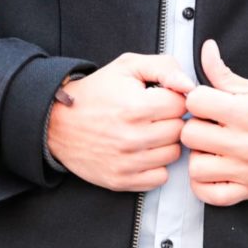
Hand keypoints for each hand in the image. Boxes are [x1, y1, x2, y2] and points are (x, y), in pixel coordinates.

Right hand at [47, 53, 194, 191]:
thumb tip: (190, 86)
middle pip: (179, 131)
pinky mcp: (121, 180)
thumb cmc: (96, 92)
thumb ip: (164, 68)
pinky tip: (143, 152)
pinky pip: (160, 177)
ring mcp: (127, 162)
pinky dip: (155, 166)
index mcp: (136, 107)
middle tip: (153, 115)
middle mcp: (132, 138)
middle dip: (170, 120)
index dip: (173, 98)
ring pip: (173, 154)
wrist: (56, 122)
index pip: (182, 105)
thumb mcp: (127, 67)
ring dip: (165, 143)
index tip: (160, 98)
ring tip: (148, 132)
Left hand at [181, 40, 247, 205]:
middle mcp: (244, 143)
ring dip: (200, 157)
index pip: (195, 102)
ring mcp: (247, 169)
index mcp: (246, 112)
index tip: (207, 103)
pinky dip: (206, 186)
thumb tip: (206, 50)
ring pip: (195, 167)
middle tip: (210, 125)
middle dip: (197, 126)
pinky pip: (211, 196)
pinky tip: (215, 171)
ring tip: (212, 149)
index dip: (198, 99)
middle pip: (190, 135)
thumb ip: (225, 73)